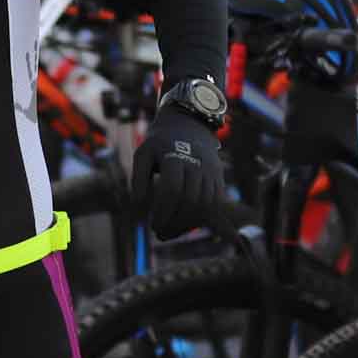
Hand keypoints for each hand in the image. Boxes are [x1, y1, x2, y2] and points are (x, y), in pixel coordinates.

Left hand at [131, 105, 227, 238]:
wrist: (188, 124)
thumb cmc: (160, 144)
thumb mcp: (143, 155)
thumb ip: (138, 182)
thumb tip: (138, 212)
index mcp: (175, 154)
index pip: (172, 188)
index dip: (162, 211)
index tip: (152, 224)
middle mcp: (197, 161)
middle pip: (191, 199)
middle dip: (175, 222)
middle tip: (160, 233)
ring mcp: (211, 170)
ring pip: (206, 204)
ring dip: (188, 224)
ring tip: (171, 231)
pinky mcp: (219, 177)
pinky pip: (215, 203)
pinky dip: (202, 218)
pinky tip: (185, 224)